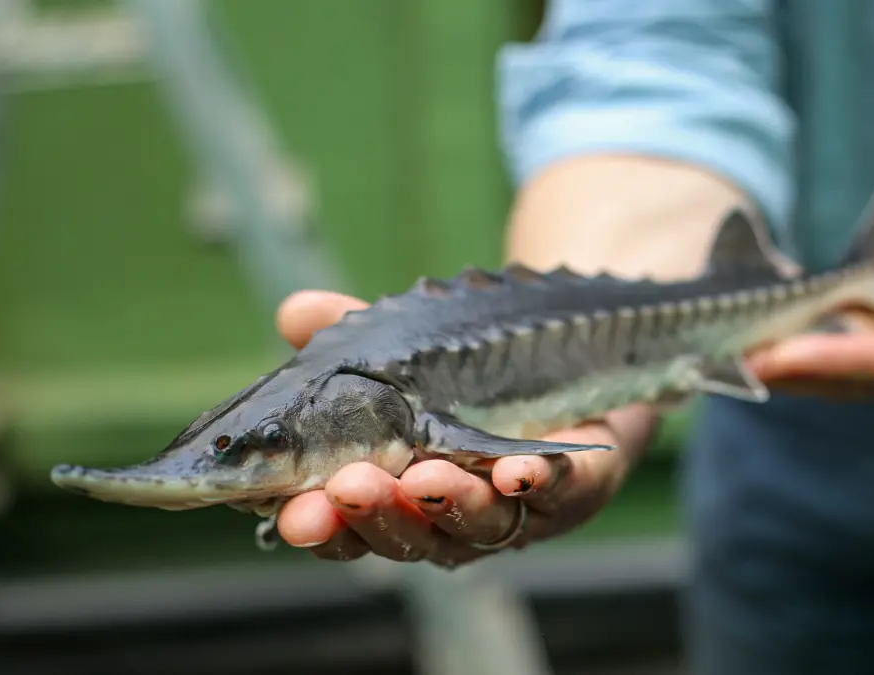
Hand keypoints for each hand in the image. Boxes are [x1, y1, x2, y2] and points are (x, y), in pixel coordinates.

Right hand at [271, 291, 654, 565]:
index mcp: (397, 499)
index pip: (350, 528)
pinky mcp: (581, 487)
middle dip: (379, 514)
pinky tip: (518, 469)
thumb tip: (293, 312)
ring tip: (425, 476)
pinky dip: (541, 481)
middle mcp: (455, 518)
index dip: (322, 527)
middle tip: (352, 486)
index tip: (293, 515)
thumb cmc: (465, 369)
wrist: (567, 348)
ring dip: (453, 502)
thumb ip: (344, 335)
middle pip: (412, 536)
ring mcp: (520, 509)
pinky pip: (563, 493)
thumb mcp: (396, 348)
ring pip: (484, 523)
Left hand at [748, 156, 873, 396]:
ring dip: (781, 360)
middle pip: (859, 374)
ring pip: (839, 365)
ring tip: (717, 352)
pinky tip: (740, 323)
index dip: (845, 361)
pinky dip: (791, 334)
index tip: (784, 355)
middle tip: (725, 361)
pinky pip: (835, 338)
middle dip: (793, 370)